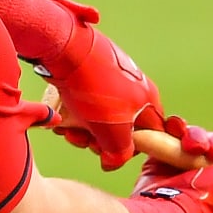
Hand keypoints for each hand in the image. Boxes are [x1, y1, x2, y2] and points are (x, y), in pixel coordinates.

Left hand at [34, 0, 162, 171]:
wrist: (66, 49)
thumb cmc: (95, 88)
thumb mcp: (113, 130)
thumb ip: (119, 153)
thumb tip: (112, 163)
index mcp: (148, 99)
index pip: (151, 135)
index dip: (131, 149)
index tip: (110, 152)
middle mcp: (135, 89)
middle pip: (122, 129)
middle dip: (99, 141)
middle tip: (82, 140)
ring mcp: (114, 81)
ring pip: (101, 119)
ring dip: (83, 130)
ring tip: (67, 129)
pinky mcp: (93, 76)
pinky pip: (88, 105)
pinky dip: (76, 115)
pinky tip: (61, 118)